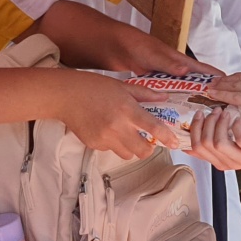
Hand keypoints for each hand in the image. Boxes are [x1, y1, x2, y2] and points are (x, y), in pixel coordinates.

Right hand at [59, 72, 186, 157]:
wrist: (66, 96)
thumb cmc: (94, 86)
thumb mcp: (121, 86)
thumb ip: (145, 94)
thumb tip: (164, 97)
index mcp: (127, 110)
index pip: (154, 128)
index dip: (167, 138)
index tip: (175, 143)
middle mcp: (118, 127)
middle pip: (142, 151)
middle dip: (148, 149)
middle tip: (147, 141)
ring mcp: (105, 138)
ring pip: (127, 155)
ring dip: (131, 148)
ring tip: (126, 135)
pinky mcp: (94, 145)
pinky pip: (110, 150)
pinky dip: (113, 144)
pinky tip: (107, 131)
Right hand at [189, 107, 240, 178]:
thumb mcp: (235, 143)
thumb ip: (218, 136)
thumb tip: (197, 123)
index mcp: (219, 159)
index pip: (195, 146)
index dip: (193, 128)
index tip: (198, 113)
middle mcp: (227, 161)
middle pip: (202, 144)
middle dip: (205, 123)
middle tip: (214, 109)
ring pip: (217, 143)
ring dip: (219, 123)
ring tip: (226, 110)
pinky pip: (240, 140)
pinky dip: (236, 126)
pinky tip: (239, 118)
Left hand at [199, 69, 240, 153]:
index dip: (233, 78)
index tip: (223, 81)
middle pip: (240, 77)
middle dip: (224, 81)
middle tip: (211, 83)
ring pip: (235, 85)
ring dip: (220, 87)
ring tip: (209, 89)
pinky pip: (236, 96)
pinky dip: (223, 96)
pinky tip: (214, 96)